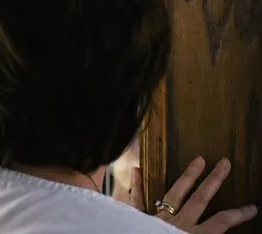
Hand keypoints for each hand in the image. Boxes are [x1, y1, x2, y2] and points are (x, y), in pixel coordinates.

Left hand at [124, 157, 256, 232]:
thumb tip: (220, 225)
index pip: (222, 222)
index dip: (238, 214)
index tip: (252, 207)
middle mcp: (178, 225)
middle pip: (200, 199)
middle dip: (214, 180)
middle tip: (224, 162)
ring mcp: (158, 221)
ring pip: (175, 194)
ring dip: (188, 176)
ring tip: (199, 160)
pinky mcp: (138, 221)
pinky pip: (136, 201)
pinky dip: (136, 185)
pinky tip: (137, 169)